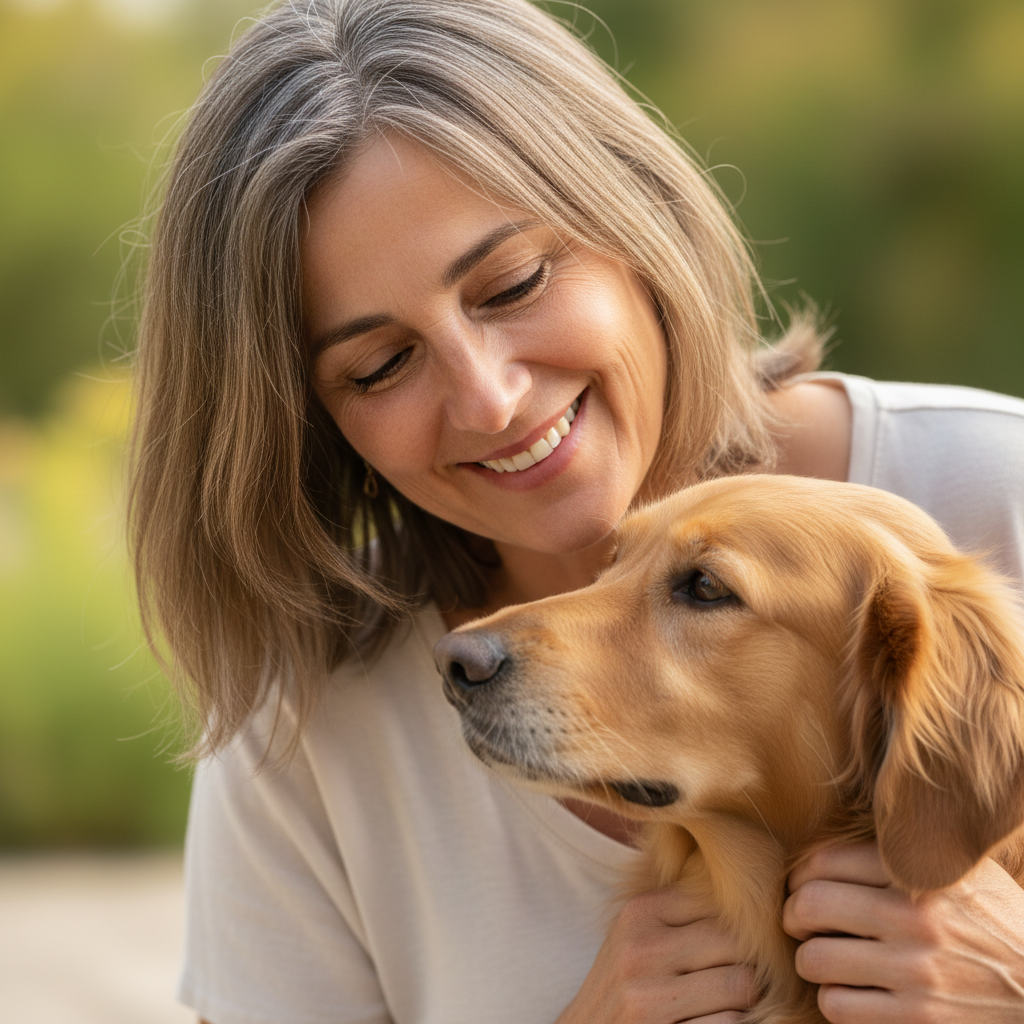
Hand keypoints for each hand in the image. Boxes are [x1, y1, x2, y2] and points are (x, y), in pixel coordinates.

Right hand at [555, 886, 755, 1023]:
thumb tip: (748, 896)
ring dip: (747, 1000)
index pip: (721, 905)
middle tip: (745, 977)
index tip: (742, 947)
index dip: (744, 929)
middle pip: (738, 944)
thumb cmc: (621, 985)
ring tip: (731, 1002)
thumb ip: (679, 911)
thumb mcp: (636, 935)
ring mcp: (650, 996)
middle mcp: (643, 949)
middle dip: (751, 963)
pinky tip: (710, 1020)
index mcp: (640, 912)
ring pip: (743, 986)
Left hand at [784, 841, 1023, 1022]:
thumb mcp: (962, 874)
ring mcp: (915, 973)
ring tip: (824, 958)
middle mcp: (915, 919)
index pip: (825, 860)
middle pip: (810, 905)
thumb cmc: (998, 925)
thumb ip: (905, 853)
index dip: (800, 873)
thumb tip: (835, 841)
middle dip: (793, 914)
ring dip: (811, 960)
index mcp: (921, 875)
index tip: (799, 884)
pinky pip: (837, 1006)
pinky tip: (851, 993)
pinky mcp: (918, 1020)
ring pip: (814, 959)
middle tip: (799, 921)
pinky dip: (834, 1000)